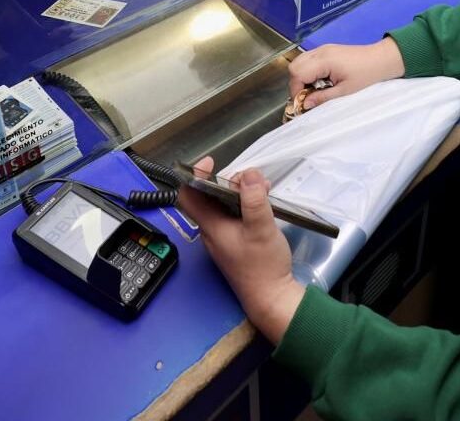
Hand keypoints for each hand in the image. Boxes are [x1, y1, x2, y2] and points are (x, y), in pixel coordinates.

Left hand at [178, 157, 305, 343]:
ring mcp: (223, 238)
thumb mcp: (261, 228)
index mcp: (211, 226)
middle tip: (250, 179)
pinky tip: (263, 202)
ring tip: (261, 188)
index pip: (188, 196)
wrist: (271, 298)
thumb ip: (254, 200)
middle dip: (226, 181)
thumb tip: (248, 174)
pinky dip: (245, 204)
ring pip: (223, 206)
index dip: (194, 175)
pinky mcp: (236, 243)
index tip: (211, 162)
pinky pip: (234, 216)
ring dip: (239, 192)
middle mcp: (212, 231)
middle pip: (208, 197)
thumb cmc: (263, 265)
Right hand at [287, 37, 404, 111]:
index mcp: (323, 60)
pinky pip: (309, 59)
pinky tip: (320, 81)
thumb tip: (305, 105)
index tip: (303, 103)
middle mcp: (320, 51)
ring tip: (314, 90)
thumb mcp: (345, 91)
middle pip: (294, 65)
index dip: (296, 90)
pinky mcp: (326, 50)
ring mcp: (322, 49)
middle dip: (296, 83)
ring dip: (302, 77)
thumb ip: (323, 97)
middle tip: (308, 96)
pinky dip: (309, 71)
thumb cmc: (366, 75)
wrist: (382, 59)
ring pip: (300, 61)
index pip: (297, 73)